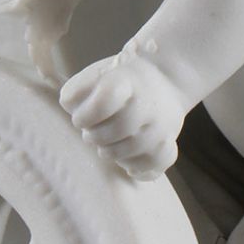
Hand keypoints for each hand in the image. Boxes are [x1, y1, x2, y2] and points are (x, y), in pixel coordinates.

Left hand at [59, 43, 188, 179]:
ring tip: (109, 142)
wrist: (164, 77)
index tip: (81, 117)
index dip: (86, 115)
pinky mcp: (169, 144)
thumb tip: (74, 113)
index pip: (105, 100)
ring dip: (111, 152)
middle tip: (93, 130)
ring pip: (129, 153)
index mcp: (126, 80)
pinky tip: (129, 165)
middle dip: (95, 136)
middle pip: (117, 130)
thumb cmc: (118, 80)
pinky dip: (139, 169)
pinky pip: (155, 165)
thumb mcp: (96, 74)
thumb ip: (76, 93)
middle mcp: (148, 102)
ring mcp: (162, 124)